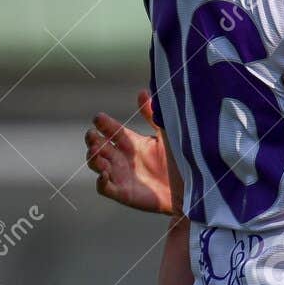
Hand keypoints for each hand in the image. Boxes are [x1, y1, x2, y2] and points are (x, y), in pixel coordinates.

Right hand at [85, 90, 179, 214]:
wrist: (191, 188)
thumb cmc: (179, 161)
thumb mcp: (165, 136)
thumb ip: (152, 116)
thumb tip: (142, 91)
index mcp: (132, 143)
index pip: (112, 130)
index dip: (104, 124)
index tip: (98, 118)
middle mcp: (123, 158)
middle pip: (99, 146)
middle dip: (93, 140)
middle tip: (92, 135)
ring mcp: (121, 175)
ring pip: (97, 165)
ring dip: (93, 158)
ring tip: (96, 152)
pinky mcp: (124, 193)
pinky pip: (105, 188)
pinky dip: (101, 182)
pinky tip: (103, 175)